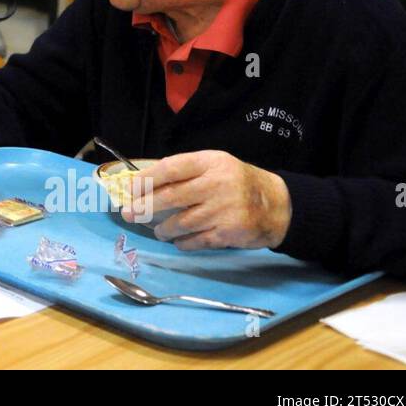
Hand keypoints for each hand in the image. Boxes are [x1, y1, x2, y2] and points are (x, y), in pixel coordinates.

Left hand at [125, 150, 291, 249]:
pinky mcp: (230, 233)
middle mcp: (218, 184)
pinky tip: (178, 241)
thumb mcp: (215, 165)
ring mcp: (225, 210)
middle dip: (144, 207)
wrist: (277, 205)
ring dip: (164, 229)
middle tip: (129, 214)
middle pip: (172, 197)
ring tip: (158, 230)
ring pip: (182, 222)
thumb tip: (145, 184)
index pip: (171, 168)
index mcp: (211, 162)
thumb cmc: (237, 182)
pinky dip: (183, 243)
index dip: (147, 179)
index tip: (130, 189)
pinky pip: (197, 240)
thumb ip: (186, 172)